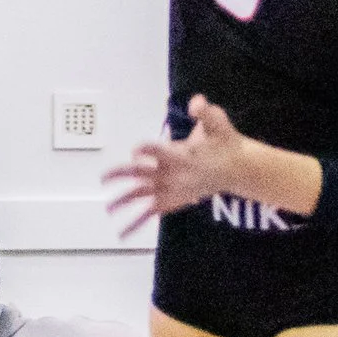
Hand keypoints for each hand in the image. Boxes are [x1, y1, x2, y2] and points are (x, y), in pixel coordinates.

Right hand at [104, 97, 322, 231]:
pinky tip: (124, 233)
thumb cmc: (221, 142)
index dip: (145, 150)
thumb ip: (206, 113)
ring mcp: (164, 185)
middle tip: (104, 178)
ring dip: (123, 200)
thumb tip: (196, 103)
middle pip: (137, 171)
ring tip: (109, 208)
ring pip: (138, 193)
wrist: (232, 163)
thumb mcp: (217, 124)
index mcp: (172, 152)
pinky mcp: (168, 201)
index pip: (155, 150)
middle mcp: (163, 169)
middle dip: (120, 174)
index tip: (136, 152)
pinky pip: (148, 213)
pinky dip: (135, 223)